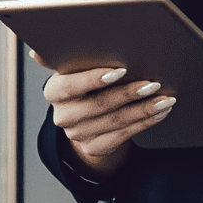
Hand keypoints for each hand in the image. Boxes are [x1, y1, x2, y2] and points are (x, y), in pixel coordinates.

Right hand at [45, 65, 175, 176]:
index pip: (70, 85)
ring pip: (115, 122)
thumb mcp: (75, 67)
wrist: (85, 116)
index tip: (122, 69)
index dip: (94, 78)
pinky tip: (160, 112)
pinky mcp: (93, 148)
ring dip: (144, 109)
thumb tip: (36, 54)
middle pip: (98, 105)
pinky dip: (144, 123)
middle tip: (153, 83)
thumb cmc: (85, 82)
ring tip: (165, 98)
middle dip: (129, 94)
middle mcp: (62, 116)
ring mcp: (77, 135)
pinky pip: (123, 136)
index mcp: (54, 91)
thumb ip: (66, 56)